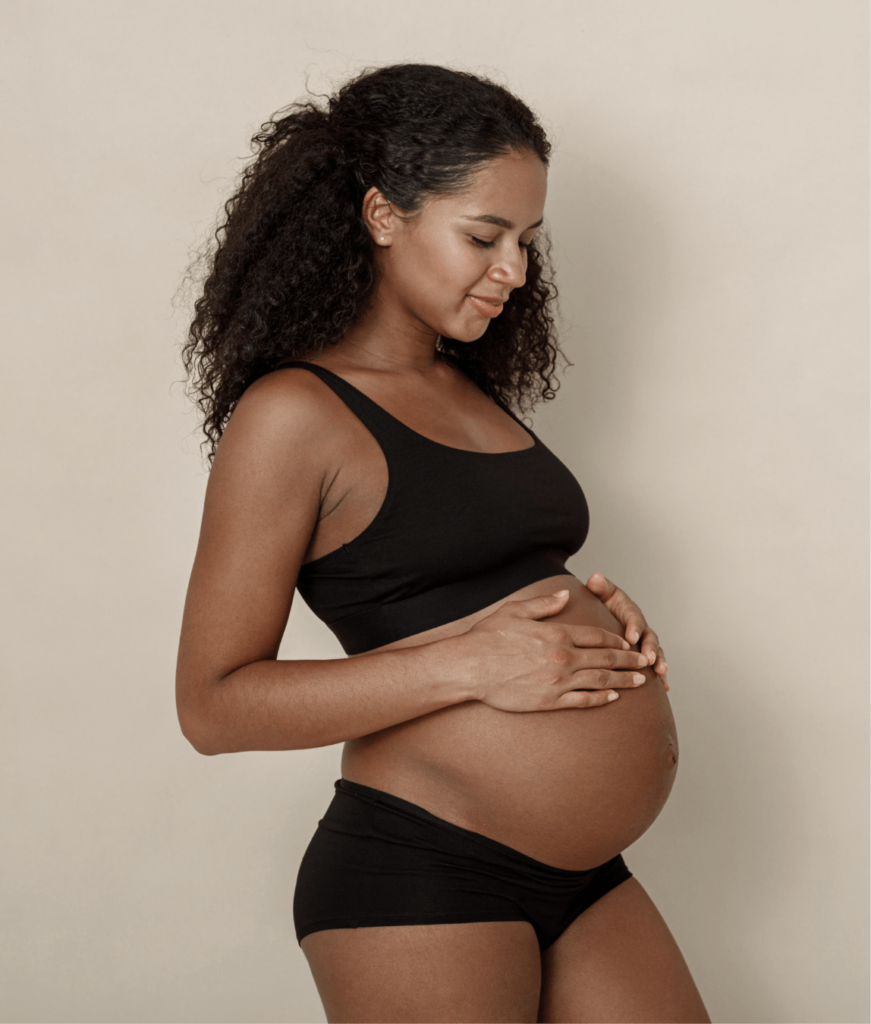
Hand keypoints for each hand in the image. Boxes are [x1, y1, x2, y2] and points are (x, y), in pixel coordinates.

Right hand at [454, 590, 649, 711]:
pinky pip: (582, 700)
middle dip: (628, 660)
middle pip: (605, 658)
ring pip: (599, 680)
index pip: (596, 637)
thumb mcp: (516, 611)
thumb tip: (566, 593)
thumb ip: (545, 604)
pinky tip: (612, 697)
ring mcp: (558, 681)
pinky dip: (600, 698)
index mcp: (557, 634)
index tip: (628, 642)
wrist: (470, 667)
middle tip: (645, 663)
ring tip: (639, 681)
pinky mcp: (549, 700)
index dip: (616, 640)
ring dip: (622, 680)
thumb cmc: (488, 638)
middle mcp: (563, 657)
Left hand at [585, 573, 668, 689]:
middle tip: (649, 660)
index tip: (631, 637)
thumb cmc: (602, 603)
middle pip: (649, 637)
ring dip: (659, 662)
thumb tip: (595, 577)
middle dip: (651, 649)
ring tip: (661, 673)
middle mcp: (641, 626)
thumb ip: (599, 587)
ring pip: (655, 652)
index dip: (634, 627)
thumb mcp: (601, 593)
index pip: (634, 618)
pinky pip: (654, 664)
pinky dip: (660, 675)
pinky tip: (664, 688)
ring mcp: (644, 641)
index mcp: (629, 611)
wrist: (604, 611)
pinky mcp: (644, 653)